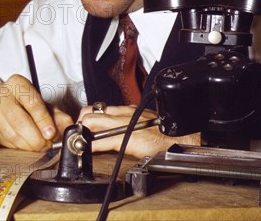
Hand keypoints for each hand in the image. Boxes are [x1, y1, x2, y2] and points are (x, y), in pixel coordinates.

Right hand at [0, 74, 72, 151]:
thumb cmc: (22, 104)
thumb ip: (57, 115)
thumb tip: (67, 127)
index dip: (43, 120)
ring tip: (37, 146)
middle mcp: (0, 92)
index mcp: (17, 83)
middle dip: (35, 137)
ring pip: (11, 133)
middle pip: (20, 120)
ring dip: (27, 145)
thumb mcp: (42, 104)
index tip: (51, 134)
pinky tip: (24, 145)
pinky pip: (4, 141)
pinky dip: (17, 147)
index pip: (32, 102)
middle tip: (45, 145)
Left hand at [78, 104, 199, 158]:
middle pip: (89, 111)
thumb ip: (127, 126)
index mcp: (126, 109)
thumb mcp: (142, 124)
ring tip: (80, 143)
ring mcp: (123, 123)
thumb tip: (114, 134)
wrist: (182, 139)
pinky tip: (88, 150)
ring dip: (82, 133)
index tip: (81, 129)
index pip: (98, 109)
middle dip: (79, 124)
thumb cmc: (165, 133)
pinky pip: (101, 140)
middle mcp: (122, 112)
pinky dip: (91, 145)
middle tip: (78, 136)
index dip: (86, 119)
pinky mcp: (126, 137)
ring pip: (91, 121)